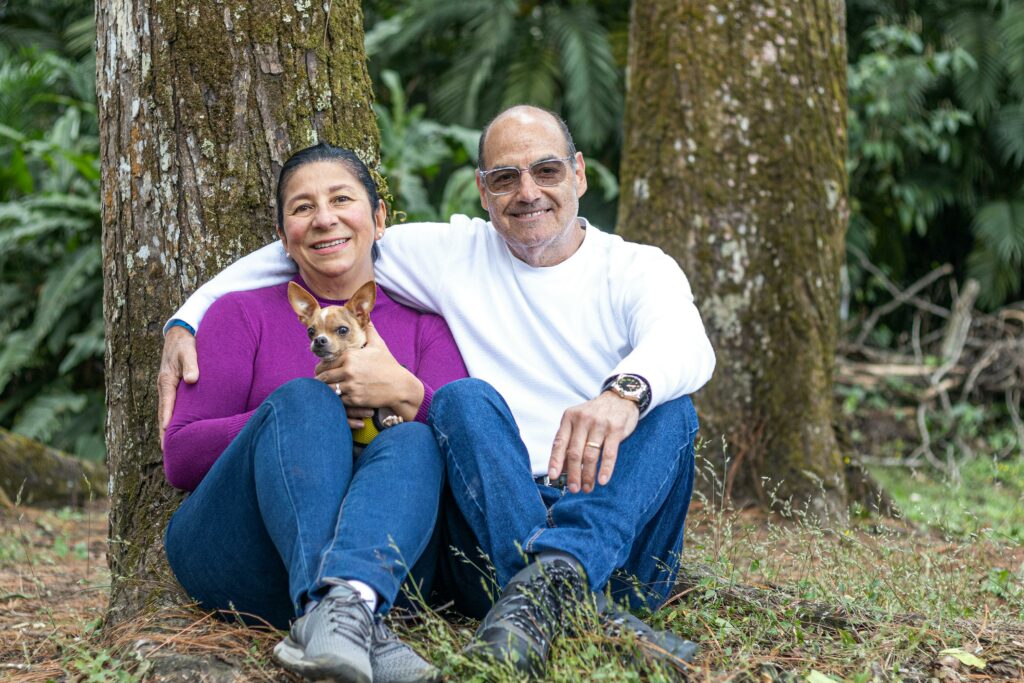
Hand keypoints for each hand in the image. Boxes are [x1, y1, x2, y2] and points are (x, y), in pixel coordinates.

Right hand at [158, 326, 198, 446]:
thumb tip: (192, 380)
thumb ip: (191, 364)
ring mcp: (168, 388)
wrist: (180, 333)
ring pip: (167, 412)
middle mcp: (164, 387)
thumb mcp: (189, 351)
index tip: (167, 438)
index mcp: (166, 381)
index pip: (167, 407)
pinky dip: (173, 419)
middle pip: (164, 414)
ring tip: (171, 448)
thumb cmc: (186, 343)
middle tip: (168, 453)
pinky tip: (177, 430)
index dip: (167, 423)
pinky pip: (172, 407)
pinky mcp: (174, 387)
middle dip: (165, 433)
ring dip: (168, 429)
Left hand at [315, 324, 423, 422]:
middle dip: (319, 381)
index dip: (321, 369)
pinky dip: (335, 401)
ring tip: (325, 392)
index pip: (325, 364)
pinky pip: (337, 400)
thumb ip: (370, 331)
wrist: (400, 386)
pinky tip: (336, 400)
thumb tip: (367, 319)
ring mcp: (351, 385)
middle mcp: (348, 370)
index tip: (321, 372)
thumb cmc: (389, 365)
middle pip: (323, 377)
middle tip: (319, 384)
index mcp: (350, 356)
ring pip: (327, 390)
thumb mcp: (379, 345)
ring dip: (325, 392)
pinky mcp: (355, 399)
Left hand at [548, 392, 639, 493]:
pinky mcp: (616, 430)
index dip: (555, 461)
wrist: (620, 397)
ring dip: (588, 475)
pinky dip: (605, 469)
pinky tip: (602, 480)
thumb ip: (569, 441)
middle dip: (573, 473)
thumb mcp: (578, 421)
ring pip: (591, 455)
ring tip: (587, 488)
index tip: (553, 477)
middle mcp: (583, 420)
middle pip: (575, 452)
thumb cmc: (595, 414)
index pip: (560, 443)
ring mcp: (600, 424)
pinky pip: (609, 453)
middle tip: (573, 488)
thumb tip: (561, 468)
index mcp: (569, 418)